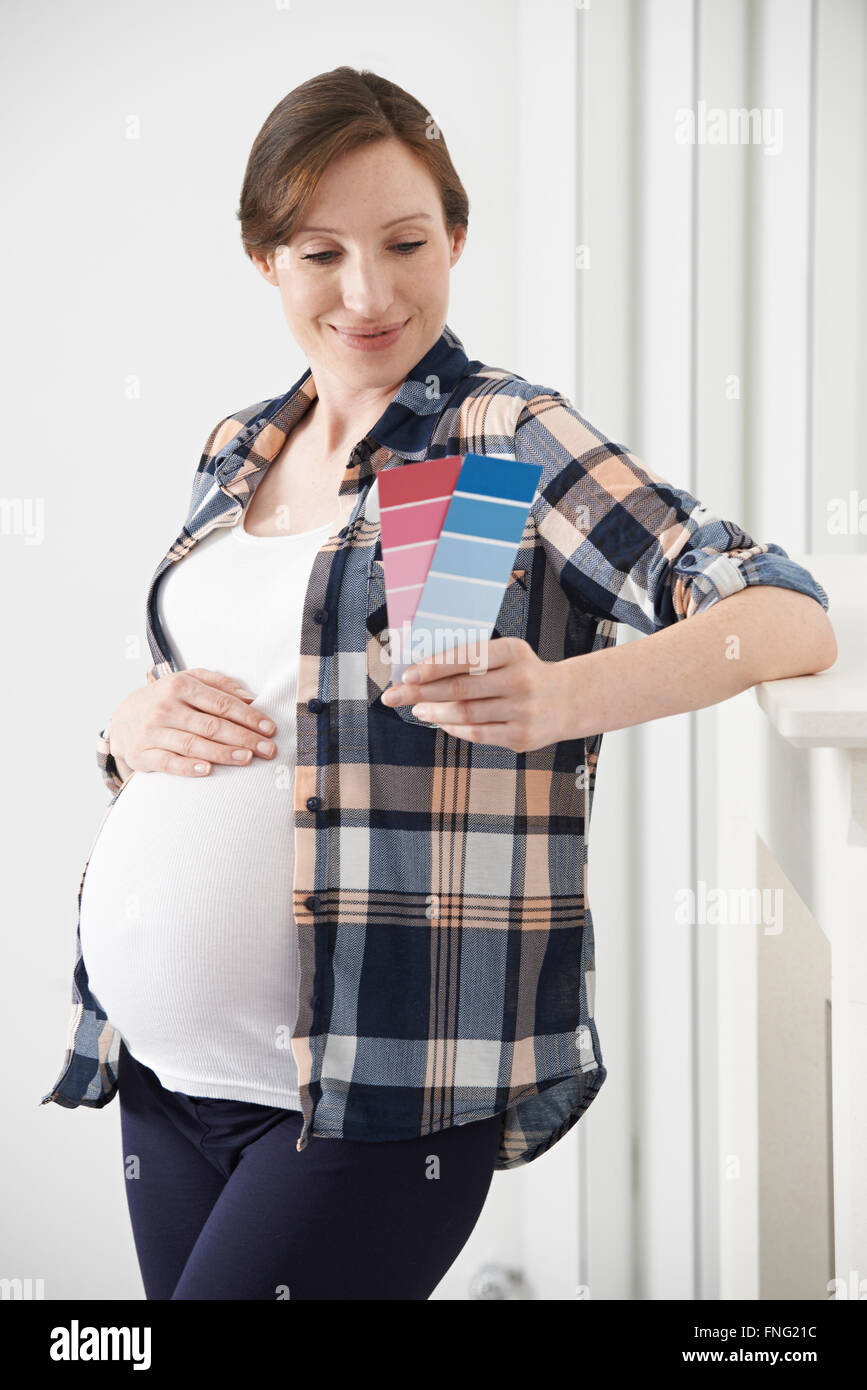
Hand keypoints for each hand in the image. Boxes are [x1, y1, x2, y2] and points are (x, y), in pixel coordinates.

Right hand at [107, 668, 277, 777]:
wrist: (123, 716)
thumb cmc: (167, 698)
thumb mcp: (189, 680)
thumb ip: (220, 684)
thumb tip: (251, 697)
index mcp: (181, 686)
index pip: (221, 703)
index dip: (248, 717)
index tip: (269, 729)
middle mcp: (166, 707)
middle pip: (211, 725)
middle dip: (243, 738)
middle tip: (268, 749)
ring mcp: (153, 731)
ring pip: (193, 744)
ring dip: (222, 753)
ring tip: (247, 759)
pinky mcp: (143, 754)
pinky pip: (168, 762)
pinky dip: (187, 767)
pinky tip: (207, 770)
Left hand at [380, 638, 570, 752]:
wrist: (567, 700)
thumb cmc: (524, 674)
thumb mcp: (507, 656)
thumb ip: (472, 661)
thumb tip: (422, 674)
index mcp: (514, 651)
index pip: (467, 657)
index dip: (434, 666)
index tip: (407, 674)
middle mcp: (521, 680)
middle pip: (461, 687)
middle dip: (422, 692)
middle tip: (396, 695)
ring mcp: (523, 710)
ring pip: (466, 713)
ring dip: (434, 712)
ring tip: (417, 709)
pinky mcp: (522, 736)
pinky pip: (477, 733)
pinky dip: (453, 728)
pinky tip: (440, 722)